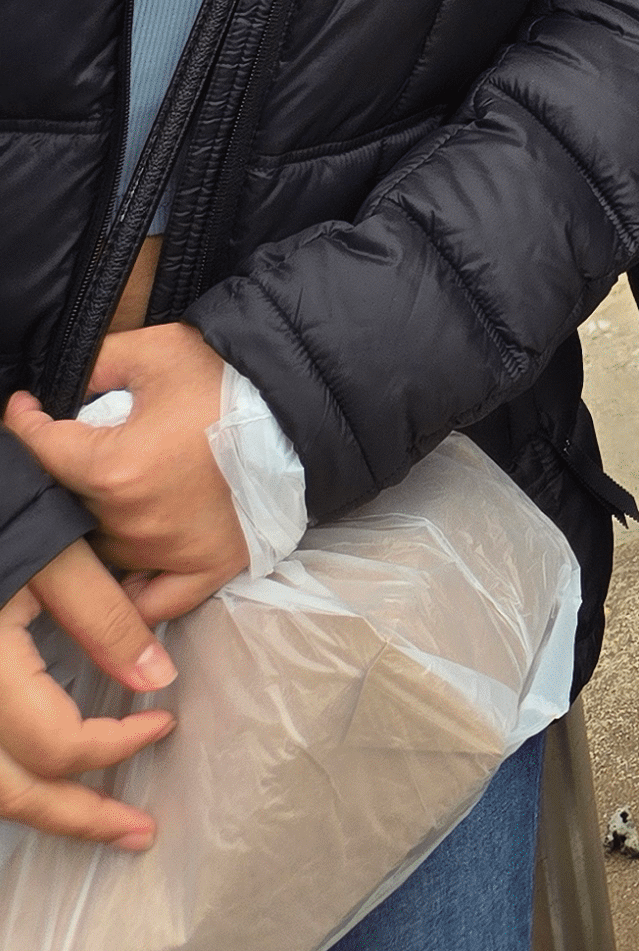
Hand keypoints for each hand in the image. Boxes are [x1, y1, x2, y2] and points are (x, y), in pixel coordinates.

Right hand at [0, 543, 176, 846]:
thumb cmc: (3, 511)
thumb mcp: (59, 554)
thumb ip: (107, 619)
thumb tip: (159, 683)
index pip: (55, 745)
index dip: (115, 745)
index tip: (165, 723)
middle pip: (12, 793)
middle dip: (78, 820)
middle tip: (140, 834)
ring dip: (44, 811)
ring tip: (102, 824)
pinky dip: (15, 782)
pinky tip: (49, 784)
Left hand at [6, 322, 248, 623]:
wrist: (300, 404)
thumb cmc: (226, 377)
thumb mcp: (154, 350)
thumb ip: (93, 363)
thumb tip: (53, 385)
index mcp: (113, 469)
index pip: (41, 452)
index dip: (24, 425)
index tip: (24, 411)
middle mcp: (132, 522)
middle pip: (68, 508)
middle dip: (63, 476)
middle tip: (74, 452)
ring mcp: (169, 553)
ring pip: (103, 553)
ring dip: (95, 527)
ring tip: (109, 496)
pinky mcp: (206, 569)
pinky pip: (151, 600)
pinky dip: (133, 588)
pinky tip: (128, 568)